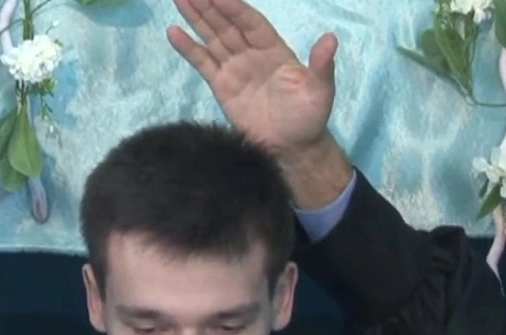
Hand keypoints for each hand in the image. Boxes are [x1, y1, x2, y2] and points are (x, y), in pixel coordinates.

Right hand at [168, 0, 336, 158]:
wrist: (292, 148)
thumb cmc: (309, 118)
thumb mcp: (321, 91)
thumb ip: (322, 66)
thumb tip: (331, 38)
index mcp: (274, 49)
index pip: (251, 22)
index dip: (235, 7)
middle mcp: (252, 53)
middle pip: (227, 24)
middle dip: (209, 5)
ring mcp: (235, 68)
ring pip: (212, 37)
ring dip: (196, 18)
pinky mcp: (221, 86)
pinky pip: (202, 62)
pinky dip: (188, 48)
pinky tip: (173, 32)